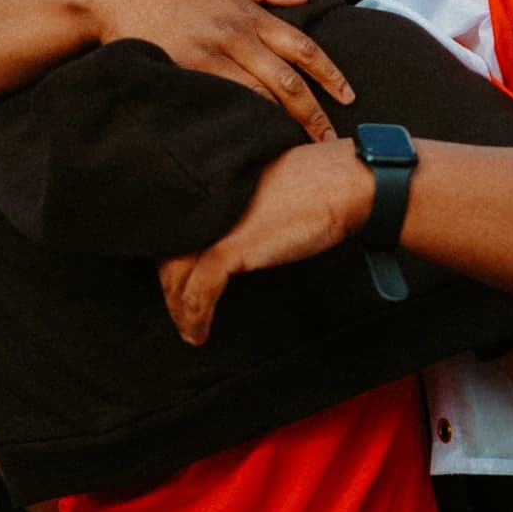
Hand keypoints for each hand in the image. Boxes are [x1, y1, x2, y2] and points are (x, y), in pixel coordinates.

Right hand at [96, 0, 353, 141]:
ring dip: (283, 121)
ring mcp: (213, 55)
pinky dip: (246, 117)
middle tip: (331, 139)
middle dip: (314, 112)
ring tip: (301, 144)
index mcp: (250, 14)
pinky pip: (225, 99)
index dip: (330, 74)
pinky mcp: (189, 71)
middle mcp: (237, 35)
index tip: (348, 96)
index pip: (303, 47)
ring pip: (260, 94)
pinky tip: (259, 135)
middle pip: (289, 80)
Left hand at [158, 139, 369, 343]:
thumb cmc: (318, 181)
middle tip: (178, 306)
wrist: (344, 183)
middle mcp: (206, 199)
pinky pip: (199, 289)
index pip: (175, 221)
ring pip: (176, 271)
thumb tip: (230, 229)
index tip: (174, 275)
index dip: (169, 250)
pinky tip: (198, 331)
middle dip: (169, 283)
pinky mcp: (232, 246)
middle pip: (167, 247)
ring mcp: (216, 223)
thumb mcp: (266, 187)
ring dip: (177, 305)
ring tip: (186, 327)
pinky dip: (194, 315)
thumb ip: (240, 203)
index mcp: (212, 180)